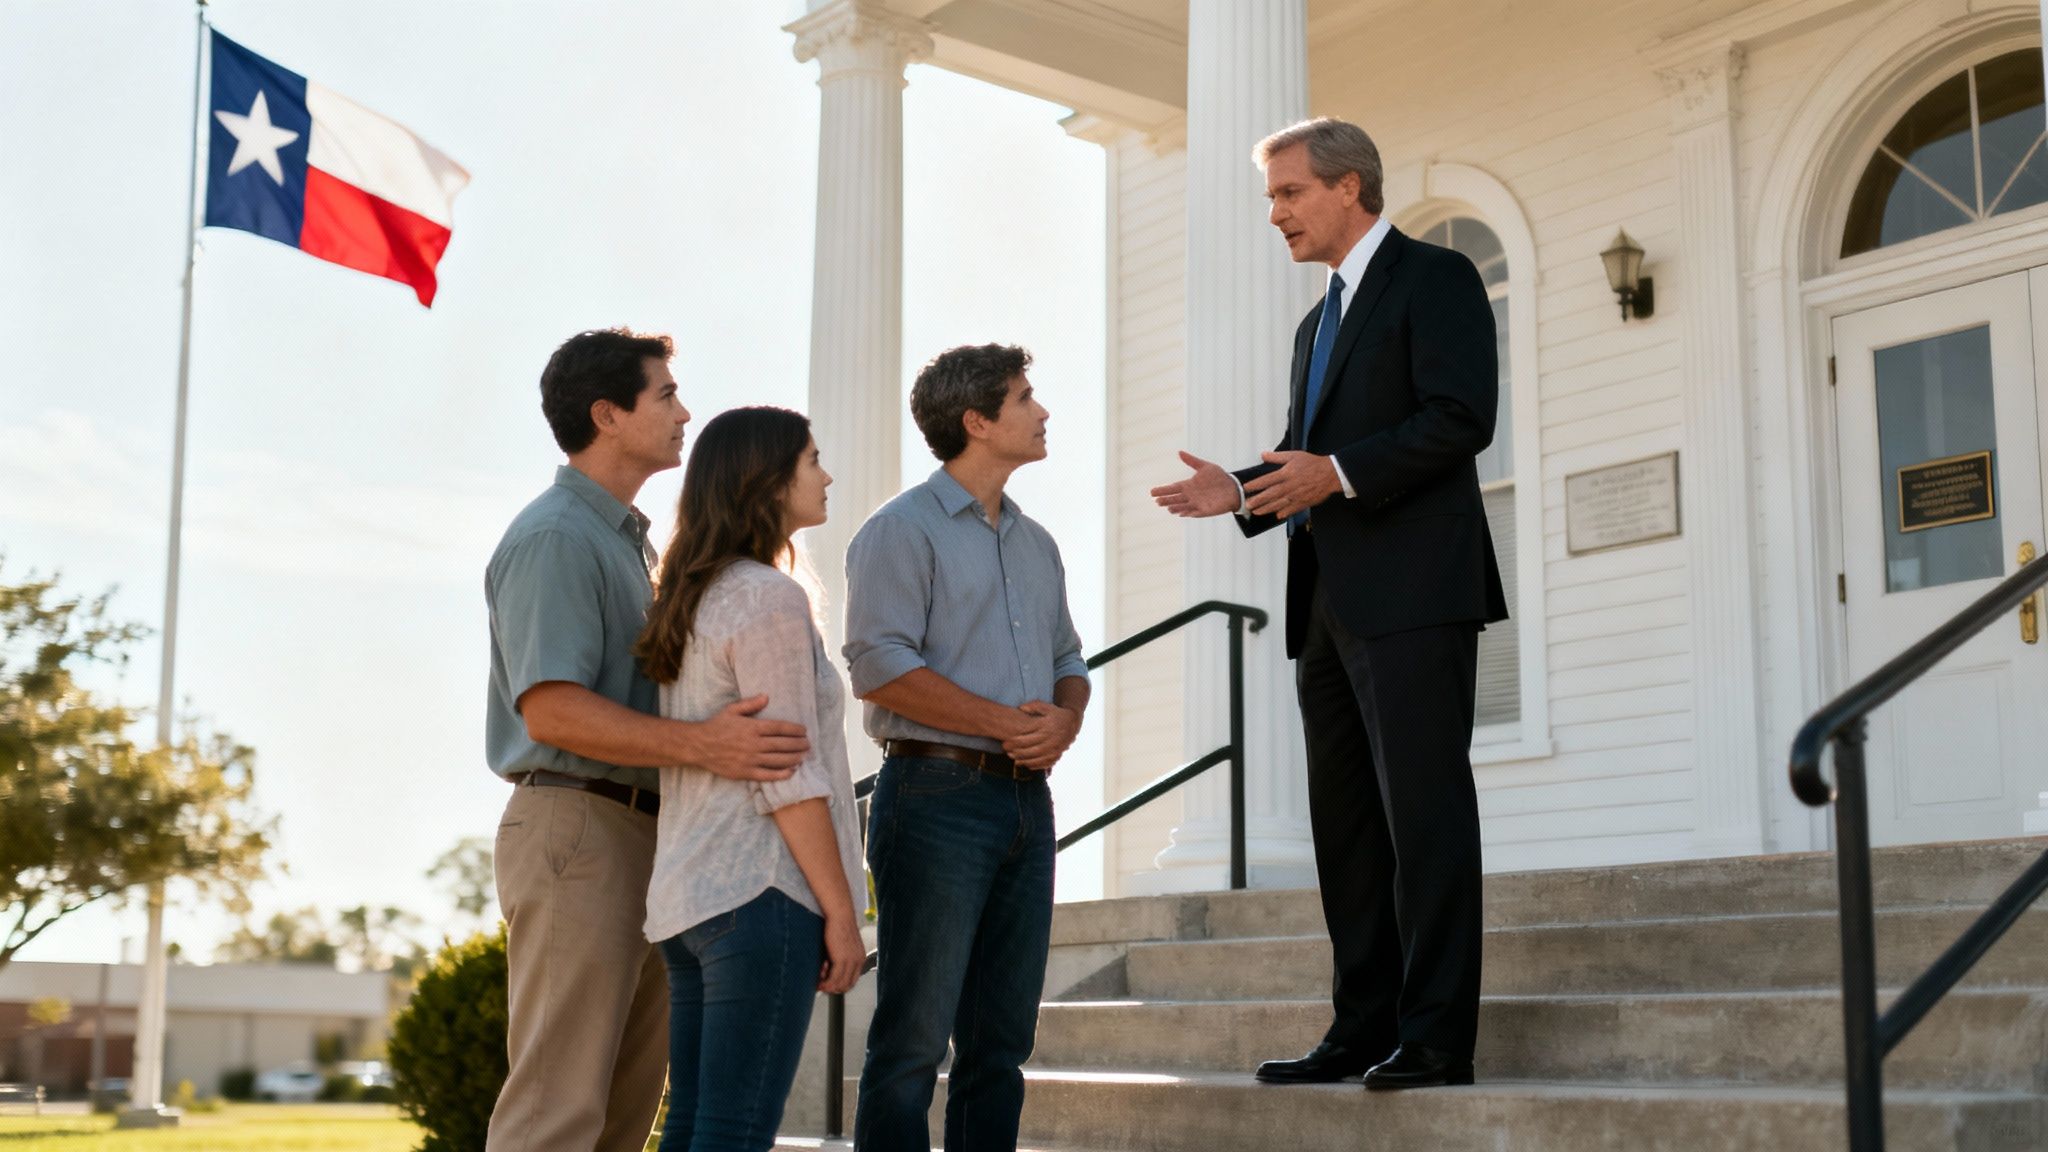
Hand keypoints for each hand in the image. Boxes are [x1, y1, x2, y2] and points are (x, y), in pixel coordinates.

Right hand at [687, 695, 806, 779]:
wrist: (699, 746)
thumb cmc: (716, 726)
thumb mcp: (732, 710)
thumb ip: (751, 704)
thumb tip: (767, 696)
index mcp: (752, 727)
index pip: (780, 728)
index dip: (795, 730)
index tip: (804, 731)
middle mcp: (754, 744)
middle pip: (783, 745)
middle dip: (799, 744)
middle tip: (808, 744)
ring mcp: (750, 759)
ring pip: (778, 760)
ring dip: (794, 758)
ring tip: (803, 756)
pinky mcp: (745, 773)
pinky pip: (767, 775)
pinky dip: (781, 774)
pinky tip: (791, 772)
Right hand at [818, 911, 865, 993]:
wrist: (840, 915)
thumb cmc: (839, 925)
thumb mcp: (843, 945)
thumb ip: (840, 957)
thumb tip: (829, 968)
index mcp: (860, 957)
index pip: (852, 979)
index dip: (840, 985)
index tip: (830, 985)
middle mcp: (858, 961)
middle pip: (847, 985)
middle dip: (834, 989)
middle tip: (823, 986)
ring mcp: (851, 961)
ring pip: (840, 984)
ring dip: (828, 986)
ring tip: (819, 982)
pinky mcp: (842, 960)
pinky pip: (834, 979)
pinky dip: (826, 983)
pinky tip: (820, 981)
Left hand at [1003, 700, 1080, 770]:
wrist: (1073, 723)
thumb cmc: (1056, 714)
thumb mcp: (1047, 706)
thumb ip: (1034, 706)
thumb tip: (1020, 708)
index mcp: (1047, 728)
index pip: (1028, 737)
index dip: (1015, 741)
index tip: (1005, 741)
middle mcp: (1052, 739)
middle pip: (1031, 749)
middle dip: (1017, 751)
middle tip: (1006, 751)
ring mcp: (1055, 749)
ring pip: (1037, 758)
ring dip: (1024, 760)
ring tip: (1014, 759)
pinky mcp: (1057, 755)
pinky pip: (1045, 763)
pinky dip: (1035, 766)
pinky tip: (1026, 765)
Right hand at [1151, 451, 1241, 517]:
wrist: (1233, 488)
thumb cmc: (1219, 477)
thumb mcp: (1205, 467)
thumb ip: (1192, 461)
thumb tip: (1179, 452)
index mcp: (1189, 485)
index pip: (1173, 488)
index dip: (1163, 490)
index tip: (1152, 492)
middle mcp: (1190, 496)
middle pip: (1175, 498)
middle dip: (1166, 500)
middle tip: (1157, 501)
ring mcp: (1196, 504)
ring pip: (1182, 507)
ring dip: (1175, 507)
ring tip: (1168, 508)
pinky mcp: (1204, 511)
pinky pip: (1194, 512)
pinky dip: (1187, 513)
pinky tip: (1181, 513)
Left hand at [1243, 451, 1341, 519]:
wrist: (1330, 474)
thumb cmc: (1312, 464)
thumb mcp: (1294, 455)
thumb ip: (1277, 457)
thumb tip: (1263, 455)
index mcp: (1286, 473)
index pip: (1267, 480)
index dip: (1255, 485)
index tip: (1246, 488)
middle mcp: (1290, 486)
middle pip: (1270, 494)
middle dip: (1258, 500)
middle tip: (1247, 504)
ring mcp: (1296, 496)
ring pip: (1279, 504)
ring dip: (1266, 508)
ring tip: (1256, 512)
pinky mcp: (1304, 502)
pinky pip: (1291, 509)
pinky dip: (1284, 513)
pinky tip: (1276, 516)